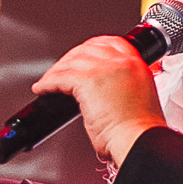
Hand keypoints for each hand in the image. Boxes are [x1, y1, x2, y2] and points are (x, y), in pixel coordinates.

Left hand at [32, 36, 167, 165]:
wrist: (140, 140)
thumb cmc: (138, 131)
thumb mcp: (138, 100)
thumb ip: (124, 88)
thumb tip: (104, 94)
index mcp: (136, 65)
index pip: (111, 43)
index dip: (91, 46)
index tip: (80, 54)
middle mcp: (122, 62)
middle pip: (87, 49)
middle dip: (69, 58)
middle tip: (59, 70)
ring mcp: (105, 69)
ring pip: (71, 62)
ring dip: (55, 71)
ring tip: (47, 81)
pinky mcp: (88, 81)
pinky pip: (60, 77)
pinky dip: (47, 83)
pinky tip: (42, 89)